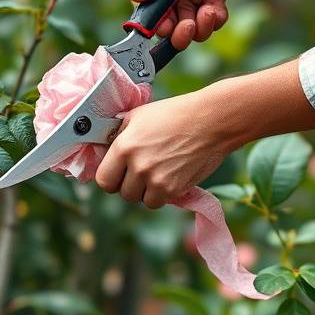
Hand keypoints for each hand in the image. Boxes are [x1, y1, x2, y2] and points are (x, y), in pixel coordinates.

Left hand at [95, 92, 229, 208]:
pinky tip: (169, 175)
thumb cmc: (174, 113)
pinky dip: (162, 193)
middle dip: (129, 184)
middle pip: (122, 193)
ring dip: (145, 190)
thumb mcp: (138, 116)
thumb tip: (106, 149)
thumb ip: (118, 135)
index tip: (117, 172)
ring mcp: (157, 181)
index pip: (103, 180)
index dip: (110, 177)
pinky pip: (159, 201)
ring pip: (140, 200)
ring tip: (157, 171)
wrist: (211, 120)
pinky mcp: (175, 190)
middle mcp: (138, 166)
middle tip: (140, 170)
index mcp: (124, 147)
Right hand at [126, 0, 261, 49]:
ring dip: (200, 28)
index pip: (149, 14)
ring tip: (208, 12)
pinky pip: (211, 21)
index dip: (157, 26)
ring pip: (191, 29)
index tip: (167, 27)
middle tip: (189, 26)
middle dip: (180, 33)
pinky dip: (215, 20)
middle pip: (170, 28)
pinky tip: (217, 8)